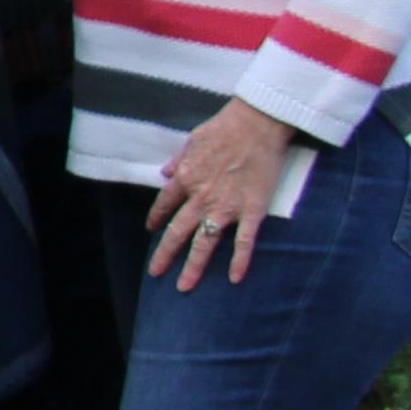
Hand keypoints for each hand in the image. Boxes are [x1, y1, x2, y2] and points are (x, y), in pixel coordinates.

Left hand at [148, 99, 299, 290]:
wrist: (258, 123)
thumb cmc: (226, 126)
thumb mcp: (192, 140)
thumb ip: (178, 159)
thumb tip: (164, 173)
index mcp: (185, 178)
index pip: (164, 206)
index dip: (156, 219)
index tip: (152, 230)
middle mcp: (200, 197)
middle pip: (177, 232)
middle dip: (165, 255)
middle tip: (155, 273)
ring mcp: (226, 206)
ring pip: (205, 243)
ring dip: (193, 266)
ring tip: (184, 286)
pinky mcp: (252, 210)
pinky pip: (244, 241)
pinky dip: (239, 261)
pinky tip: (234, 278)